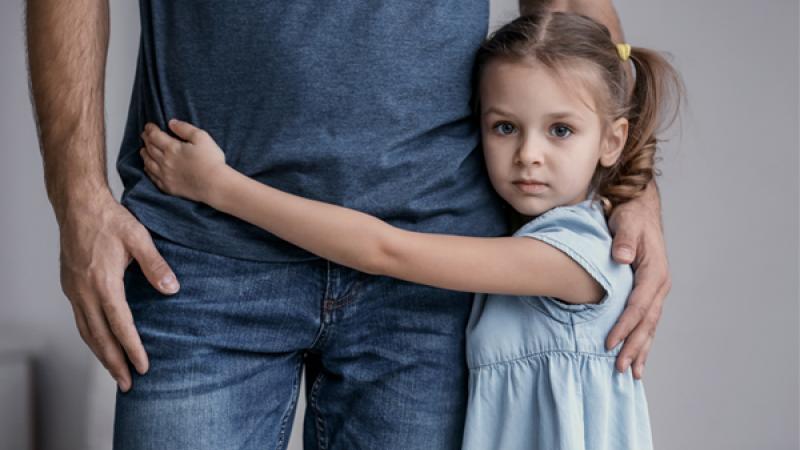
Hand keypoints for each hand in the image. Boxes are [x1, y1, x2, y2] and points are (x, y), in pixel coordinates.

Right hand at [59, 193, 179, 391]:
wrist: (78, 205)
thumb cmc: (110, 220)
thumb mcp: (139, 238)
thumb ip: (156, 266)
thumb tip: (173, 290)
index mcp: (103, 283)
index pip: (120, 325)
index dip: (132, 348)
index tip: (144, 367)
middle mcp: (84, 291)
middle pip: (99, 337)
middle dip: (114, 363)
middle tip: (128, 384)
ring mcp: (74, 290)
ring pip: (86, 331)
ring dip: (101, 354)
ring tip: (115, 372)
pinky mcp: (70, 286)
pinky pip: (80, 320)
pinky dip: (91, 337)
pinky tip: (101, 342)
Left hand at [140, 119, 226, 203]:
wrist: (215, 185)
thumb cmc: (211, 160)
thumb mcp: (202, 138)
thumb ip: (185, 129)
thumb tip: (171, 123)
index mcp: (172, 148)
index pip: (155, 136)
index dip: (150, 129)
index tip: (148, 126)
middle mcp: (165, 161)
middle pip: (150, 148)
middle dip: (146, 140)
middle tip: (144, 135)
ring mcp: (165, 175)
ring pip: (148, 163)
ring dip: (144, 155)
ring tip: (143, 150)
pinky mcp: (168, 187)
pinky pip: (152, 177)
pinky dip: (148, 170)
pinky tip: (148, 168)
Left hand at [606, 181, 670, 378]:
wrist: (638, 208)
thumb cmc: (630, 215)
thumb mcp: (626, 222)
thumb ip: (624, 240)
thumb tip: (622, 257)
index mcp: (654, 272)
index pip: (639, 305)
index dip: (625, 325)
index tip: (610, 343)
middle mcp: (658, 284)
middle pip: (647, 322)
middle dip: (634, 346)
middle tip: (620, 368)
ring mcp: (655, 290)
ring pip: (649, 326)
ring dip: (640, 349)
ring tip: (631, 373)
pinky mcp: (648, 292)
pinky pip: (646, 320)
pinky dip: (641, 339)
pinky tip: (636, 356)